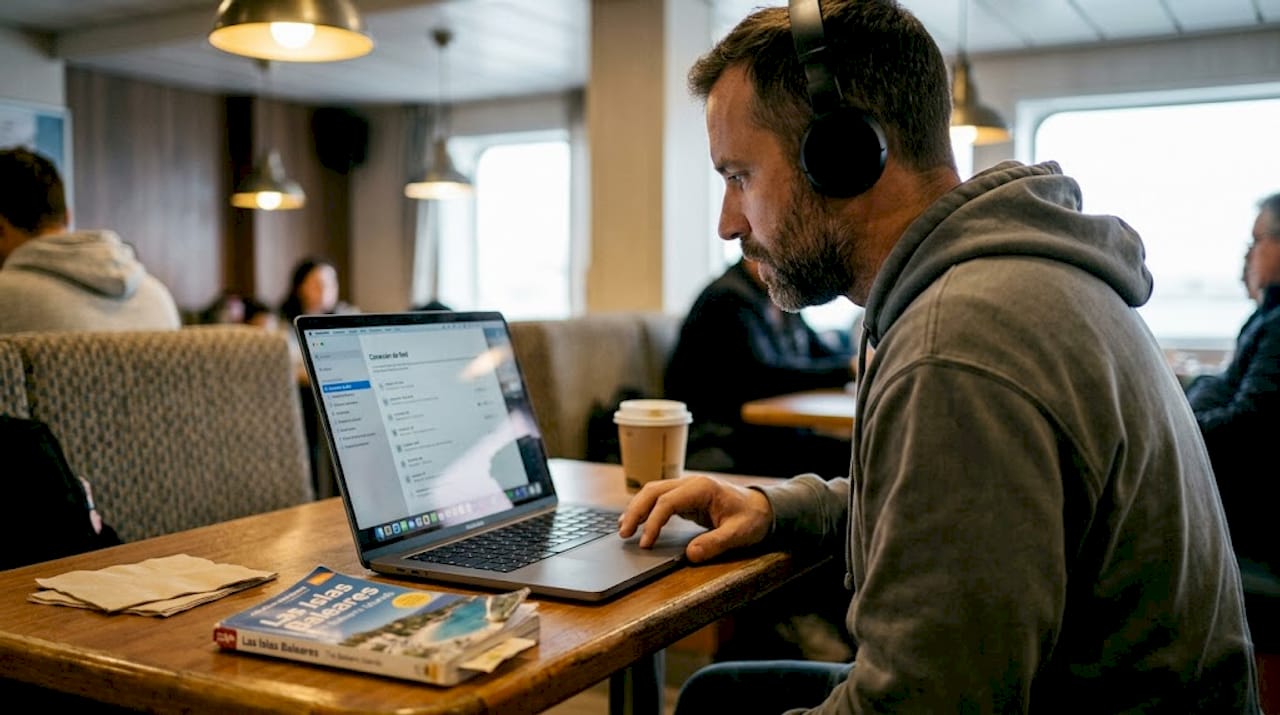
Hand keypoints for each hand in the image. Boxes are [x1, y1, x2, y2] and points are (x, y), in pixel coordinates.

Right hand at [618, 475, 773, 562]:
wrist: (763, 507)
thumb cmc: (752, 518)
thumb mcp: (739, 534)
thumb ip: (715, 543)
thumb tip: (690, 555)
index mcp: (702, 488)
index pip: (668, 501)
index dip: (653, 522)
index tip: (646, 543)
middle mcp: (691, 484)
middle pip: (653, 491)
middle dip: (636, 511)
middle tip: (623, 534)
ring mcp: (687, 488)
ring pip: (653, 492)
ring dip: (636, 508)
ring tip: (623, 529)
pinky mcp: (685, 497)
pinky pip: (659, 499)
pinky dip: (645, 509)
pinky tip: (636, 523)